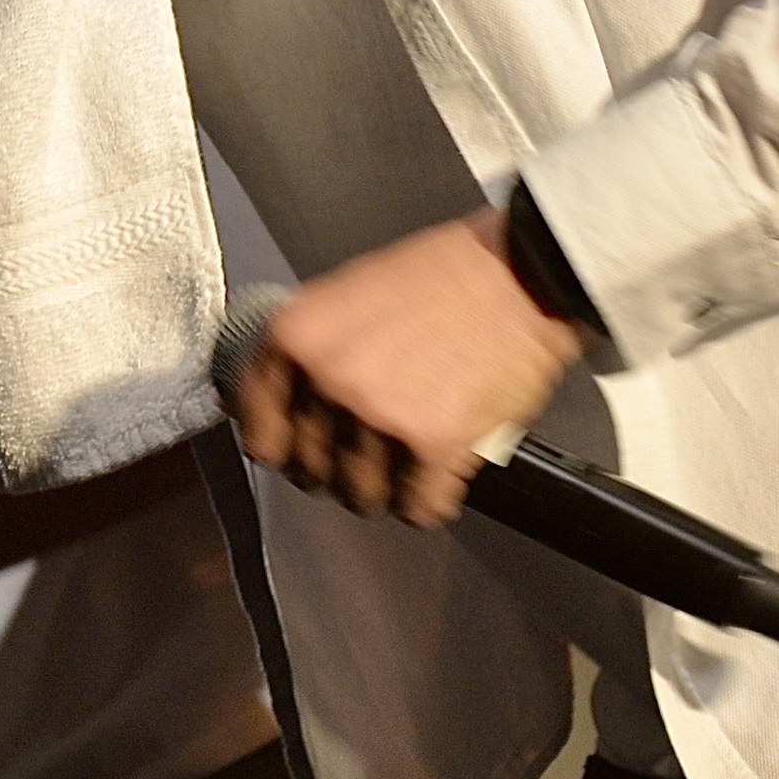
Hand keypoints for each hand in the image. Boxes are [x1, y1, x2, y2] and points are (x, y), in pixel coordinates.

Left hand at [231, 207, 583, 527]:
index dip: (279, 444)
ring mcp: (380, 416)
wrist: (521, 270)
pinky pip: (417, 509)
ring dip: (385, 489)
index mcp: (297, 336)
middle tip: (368, 451)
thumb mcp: (349, 293)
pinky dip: (430, 500)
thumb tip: (278, 400)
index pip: (257, 425)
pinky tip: (440, 476)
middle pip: (310, 469)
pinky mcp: (436, 446)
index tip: (294, 451)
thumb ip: (311, 349)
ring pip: (362, 497)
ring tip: (407, 462)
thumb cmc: (442, 276)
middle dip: (338, 468)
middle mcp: (328, 379)